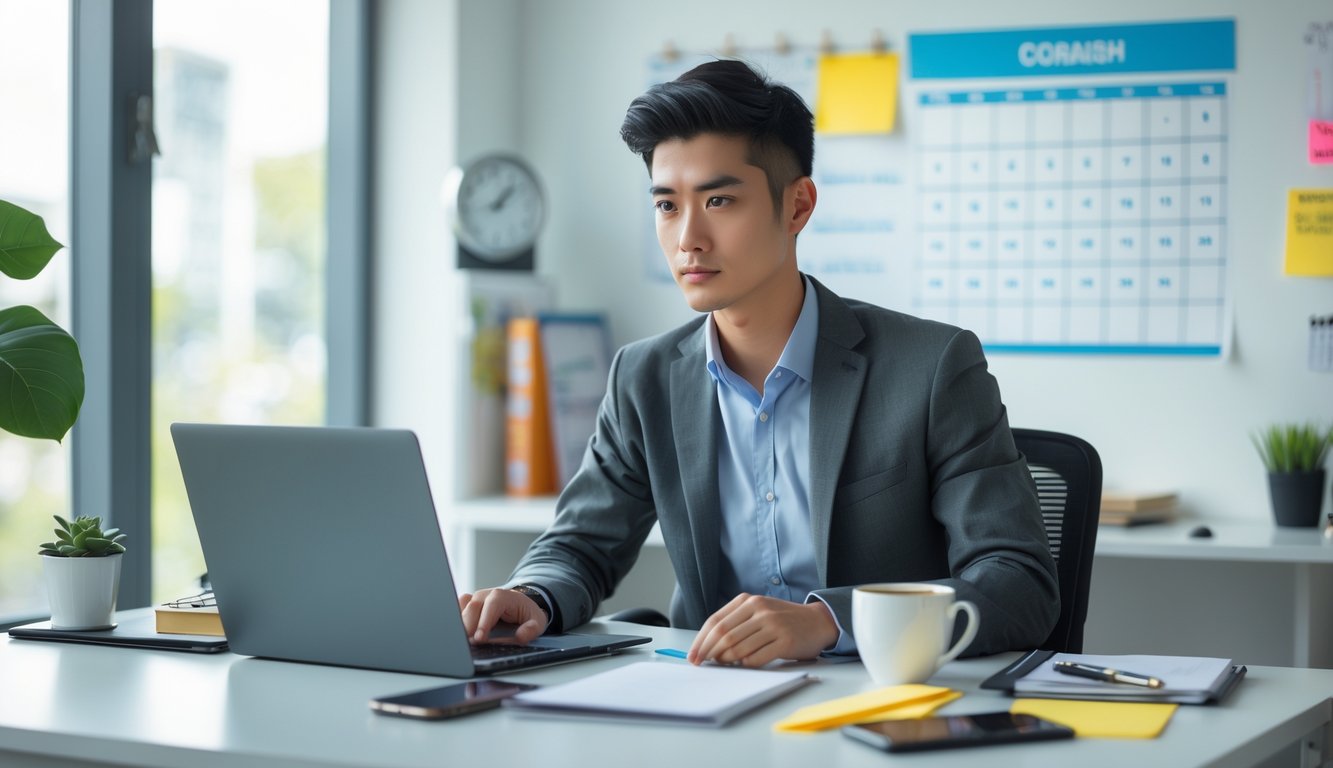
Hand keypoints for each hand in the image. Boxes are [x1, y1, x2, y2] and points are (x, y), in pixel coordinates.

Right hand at [458, 587, 547, 644]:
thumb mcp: (537, 623)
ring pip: (462, 607)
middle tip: (468, 644)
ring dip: (461, 624)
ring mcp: (476, 598)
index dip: (484, 622)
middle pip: (473, 606)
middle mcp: (487, 594)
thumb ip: (531, 630)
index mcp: (504, 596)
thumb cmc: (527, 615)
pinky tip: (461, 634)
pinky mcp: (468, 604)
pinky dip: (457, 620)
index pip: (492, 605)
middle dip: (469, 626)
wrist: (522, 607)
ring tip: (463, 641)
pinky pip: (458, 609)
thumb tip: (521, 635)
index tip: (479, 638)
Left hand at [688, 594, 838, 667]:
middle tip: (701, 664)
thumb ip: (737, 623)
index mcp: (749, 601)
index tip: (693, 655)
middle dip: (708, 652)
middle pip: (723, 635)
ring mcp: (773, 625)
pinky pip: (755, 658)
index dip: (701, 640)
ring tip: (721, 665)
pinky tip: (742, 666)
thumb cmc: (783, 620)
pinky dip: (744, 665)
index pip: (715, 621)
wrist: (817, 621)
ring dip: (725, 660)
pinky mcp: (785, 641)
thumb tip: (709, 646)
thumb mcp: (759, 611)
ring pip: (737, 648)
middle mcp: (759, 610)